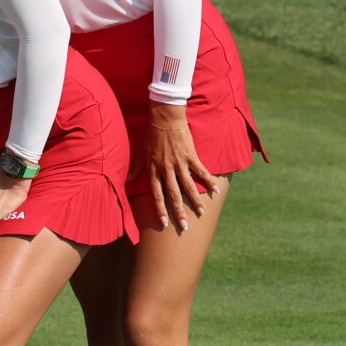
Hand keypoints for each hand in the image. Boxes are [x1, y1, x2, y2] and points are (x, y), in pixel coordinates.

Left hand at [142, 104, 212, 232]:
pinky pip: (201, 171)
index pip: (156, 194)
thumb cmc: (151, 135)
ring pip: (188, 186)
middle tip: (185, 226)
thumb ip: (136, 168)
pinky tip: (216, 191)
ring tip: (201, 213)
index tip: (164, 223)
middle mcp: (166, 169)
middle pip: (173, 195)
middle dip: (179, 212)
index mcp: (154, 170)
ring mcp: (179, 163)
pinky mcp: (191, 156)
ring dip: (196, 201)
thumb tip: (129, 180)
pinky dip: (208, 181)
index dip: (160, 209)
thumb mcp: (140, 152)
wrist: (164, 118)